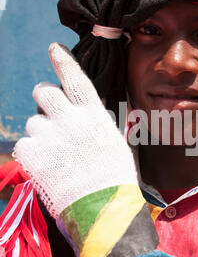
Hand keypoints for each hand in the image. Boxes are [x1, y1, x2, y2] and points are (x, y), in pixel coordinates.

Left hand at [14, 43, 136, 218]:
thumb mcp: (112, 141)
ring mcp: (49, 135)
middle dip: (43, 99)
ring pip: (33, 122)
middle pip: (42, 92)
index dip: (63, 61)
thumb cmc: (113, 178)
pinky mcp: (33, 154)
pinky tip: (48, 168)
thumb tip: (81, 112)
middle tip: (49, 114)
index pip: (75, 79)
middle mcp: (69, 119)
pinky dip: (33, 154)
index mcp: (92, 114)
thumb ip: (94, 122)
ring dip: (41, 133)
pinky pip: (25, 144)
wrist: (102, 207)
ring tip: (56, 156)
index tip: (53, 49)